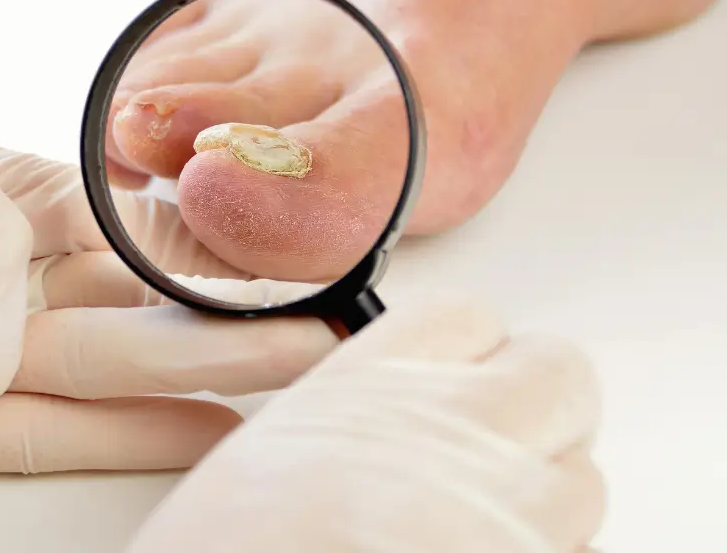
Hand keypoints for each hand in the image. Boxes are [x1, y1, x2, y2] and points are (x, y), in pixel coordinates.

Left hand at [0, 95, 336, 487]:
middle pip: (145, 301)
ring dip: (212, 374)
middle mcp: (9, 281)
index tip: (284, 246)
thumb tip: (11, 343)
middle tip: (326, 318)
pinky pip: (62, 436)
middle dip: (236, 310)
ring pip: (122, 371)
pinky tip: (208, 433)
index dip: (207, 236)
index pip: (130, 220)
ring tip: (302, 374)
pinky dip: (137, 442)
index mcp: (2, 196)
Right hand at [127, 296, 604, 552]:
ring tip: (473, 532)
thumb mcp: (266, 462)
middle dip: (536, 403)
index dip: (466, 348)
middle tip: (491, 447)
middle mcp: (454, 428)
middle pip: (558, 371)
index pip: (464, 317)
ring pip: (582, 478)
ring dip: (543, 499)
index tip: (453, 377)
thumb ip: (351, 413)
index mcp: (370, 386)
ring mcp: (513, 507)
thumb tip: (404, 410)